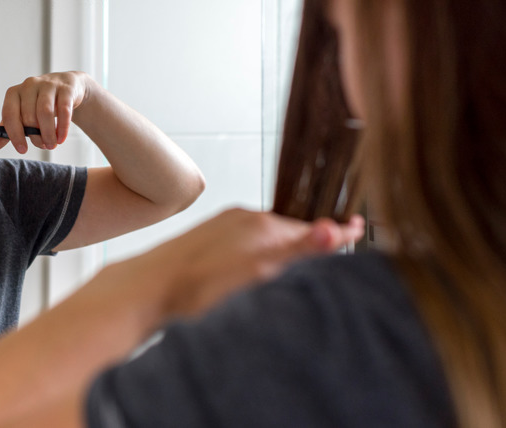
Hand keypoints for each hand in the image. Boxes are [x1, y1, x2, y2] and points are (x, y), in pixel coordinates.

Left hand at [0, 71, 92, 153]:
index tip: (22, 149)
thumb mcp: (21, 117)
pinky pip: (63, 110)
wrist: (67, 88)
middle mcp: (29, 86)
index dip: (15, 134)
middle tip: (42, 146)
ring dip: (48, 133)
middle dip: (35, 136)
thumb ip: (4, 133)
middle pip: (28, 116)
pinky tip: (61, 138)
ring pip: (44, 112)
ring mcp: (48, 85)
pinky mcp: (65, 88)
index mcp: (14, 93)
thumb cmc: (39, 105)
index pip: (9, 114)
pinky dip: (62, 127)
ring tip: (52, 144)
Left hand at [89, 208, 364, 324]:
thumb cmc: (198, 287)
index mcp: (260, 224)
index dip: (335, 234)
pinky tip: (261, 264)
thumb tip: (332, 230)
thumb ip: (297, 251)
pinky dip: (265, 248)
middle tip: (340, 241)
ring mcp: (224, 225)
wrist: (148, 288)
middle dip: (314, 239)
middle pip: (291, 229)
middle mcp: (243, 218)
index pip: (311, 229)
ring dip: (288, 244)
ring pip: (269, 235)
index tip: (357, 229)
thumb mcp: (256, 271)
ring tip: (305, 256)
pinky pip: (248, 239)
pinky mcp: (209, 237)